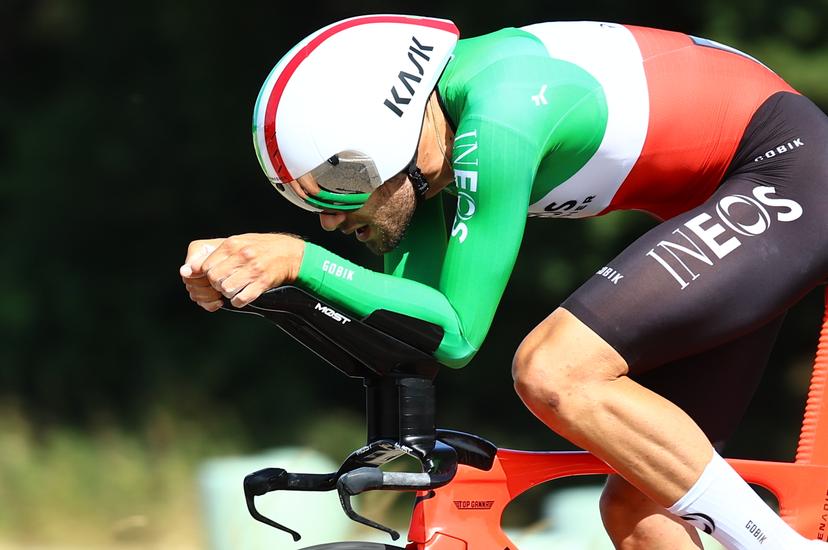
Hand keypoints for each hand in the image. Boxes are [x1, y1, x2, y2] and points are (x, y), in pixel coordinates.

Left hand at [180, 233, 304, 310]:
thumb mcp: (239, 242)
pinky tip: (243, 295)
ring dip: (228, 293)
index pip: (206, 266)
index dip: (206, 275)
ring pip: (226, 289)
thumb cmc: (262, 247)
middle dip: (216, 285)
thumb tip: (191, 268)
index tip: (213, 277)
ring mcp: (253, 269)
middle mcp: (242, 255)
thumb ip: (218, 253)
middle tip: (225, 283)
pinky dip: (238, 301)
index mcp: (232, 244)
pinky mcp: (262, 282)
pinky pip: (241, 298)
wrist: (290, 254)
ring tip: (235, 288)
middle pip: (214, 279)